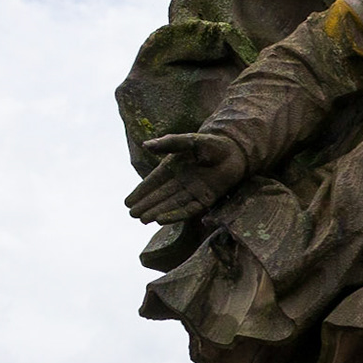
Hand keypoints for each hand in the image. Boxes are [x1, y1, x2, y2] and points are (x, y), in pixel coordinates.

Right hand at [126, 133, 248, 223]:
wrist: (235, 151)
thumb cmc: (211, 143)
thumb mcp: (188, 142)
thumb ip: (169, 143)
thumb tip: (146, 145)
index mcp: (174, 167)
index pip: (154, 182)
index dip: (141, 192)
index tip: (127, 202)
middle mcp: (182, 181)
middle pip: (161, 196)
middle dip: (146, 205)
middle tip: (132, 214)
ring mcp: (194, 191)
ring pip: (172, 204)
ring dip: (157, 211)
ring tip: (142, 219)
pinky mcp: (207, 198)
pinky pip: (189, 209)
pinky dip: (175, 214)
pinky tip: (161, 220)